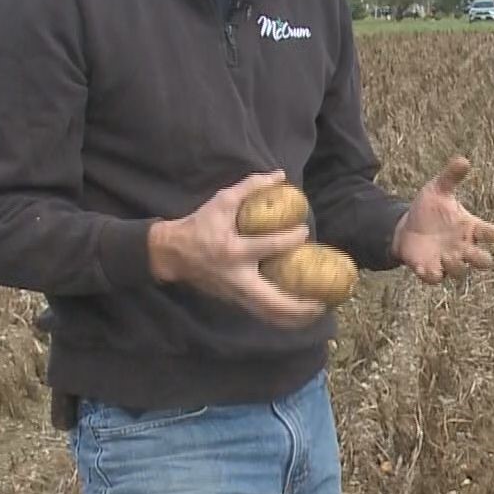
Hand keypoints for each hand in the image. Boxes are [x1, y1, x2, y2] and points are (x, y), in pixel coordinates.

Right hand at [149, 170, 328, 328]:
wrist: (170, 254)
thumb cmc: (198, 226)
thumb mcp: (221, 201)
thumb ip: (250, 186)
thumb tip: (280, 175)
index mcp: (233, 251)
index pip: (269, 246)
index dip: (292, 238)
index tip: (305, 231)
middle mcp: (236, 278)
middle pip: (273, 302)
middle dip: (300, 306)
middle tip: (323, 302)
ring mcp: (235, 294)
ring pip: (268, 315)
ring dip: (294, 318)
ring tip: (317, 312)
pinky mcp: (233, 301)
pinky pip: (262, 314)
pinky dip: (281, 316)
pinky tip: (298, 313)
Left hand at [392, 156, 493, 283]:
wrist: (407, 227)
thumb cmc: (429, 209)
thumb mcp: (438, 190)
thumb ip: (451, 177)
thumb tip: (463, 159)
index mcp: (470, 227)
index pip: (490, 234)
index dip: (492, 234)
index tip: (487, 232)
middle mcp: (463, 247)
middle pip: (483, 261)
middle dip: (480, 259)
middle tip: (468, 250)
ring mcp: (448, 260)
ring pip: (461, 272)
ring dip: (456, 265)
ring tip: (445, 255)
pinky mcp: (430, 268)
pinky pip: (436, 278)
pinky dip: (432, 274)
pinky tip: (423, 266)